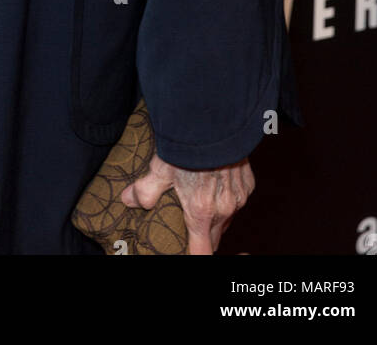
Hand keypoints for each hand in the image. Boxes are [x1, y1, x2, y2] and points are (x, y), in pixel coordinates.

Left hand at [120, 151, 253, 253]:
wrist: (217, 121)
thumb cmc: (189, 146)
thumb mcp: (161, 167)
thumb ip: (145, 189)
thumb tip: (129, 200)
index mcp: (201, 212)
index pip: (202, 252)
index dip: (193, 255)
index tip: (185, 253)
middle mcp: (223, 210)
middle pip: (214, 237)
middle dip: (202, 236)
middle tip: (187, 227)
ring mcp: (238, 198)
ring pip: (226, 219)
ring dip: (215, 218)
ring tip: (200, 203)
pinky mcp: (248, 184)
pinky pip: (237, 200)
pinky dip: (227, 198)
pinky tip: (215, 184)